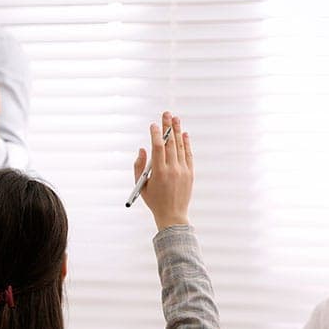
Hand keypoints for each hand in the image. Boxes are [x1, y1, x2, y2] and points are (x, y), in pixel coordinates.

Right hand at [133, 112, 193, 230]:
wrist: (172, 215)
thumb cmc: (154, 201)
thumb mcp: (141, 185)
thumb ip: (139, 166)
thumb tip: (143, 149)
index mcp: (159, 172)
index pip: (158, 147)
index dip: (156, 134)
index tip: (153, 125)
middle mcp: (173, 169)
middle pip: (170, 143)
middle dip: (168, 127)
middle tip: (167, 114)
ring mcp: (183, 170)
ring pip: (180, 147)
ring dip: (177, 131)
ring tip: (176, 119)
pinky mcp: (190, 173)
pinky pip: (188, 155)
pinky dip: (186, 144)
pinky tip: (184, 134)